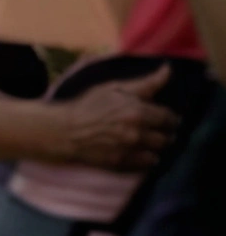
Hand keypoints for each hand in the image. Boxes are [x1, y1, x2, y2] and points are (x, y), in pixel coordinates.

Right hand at [58, 65, 178, 170]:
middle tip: (156, 130)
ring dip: (156, 147)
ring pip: (159, 153)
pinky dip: (146, 159)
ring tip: (147, 141)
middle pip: (167, 138)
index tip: (165, 118)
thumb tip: (168, 69)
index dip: (170, 118)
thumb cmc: (90, 105)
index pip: (169, 118)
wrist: (66, 130)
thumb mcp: (115, 88)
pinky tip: (138, 152)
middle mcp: (137, 133)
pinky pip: (147, 165)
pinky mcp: (122, 164)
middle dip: (164, 133)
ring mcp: (130, 151)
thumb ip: (146, 82)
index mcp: (137, 112)